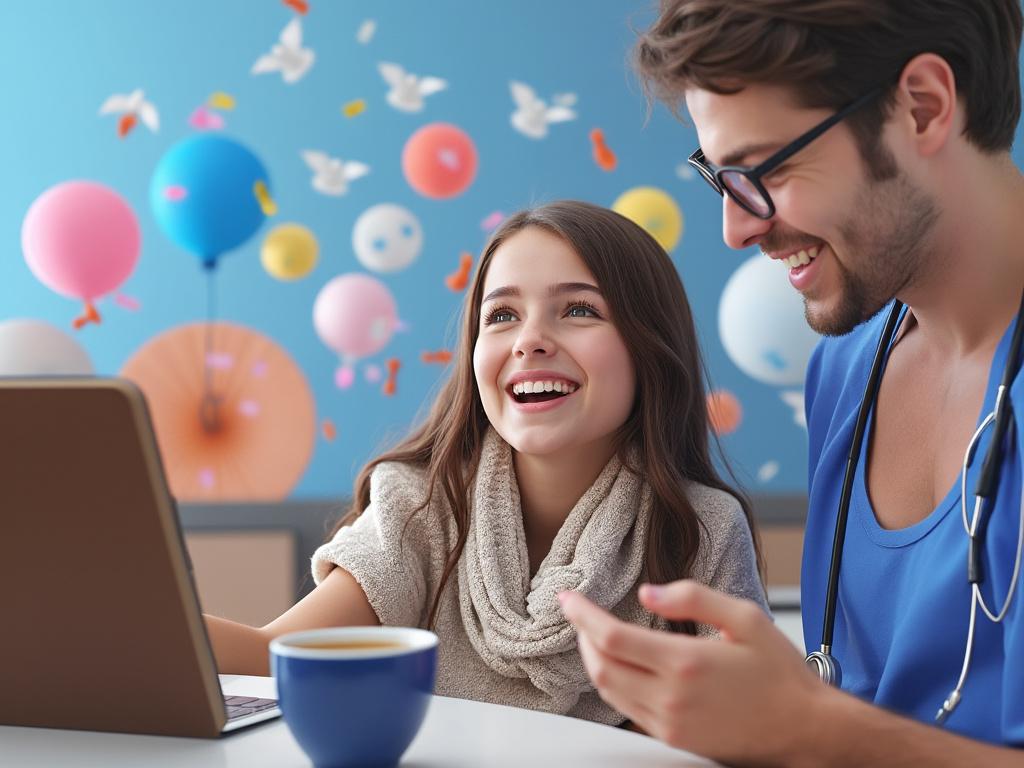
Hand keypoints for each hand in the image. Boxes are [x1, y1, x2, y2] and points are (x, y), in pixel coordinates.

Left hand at [559, 581, 824, 765]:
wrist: (804, 728)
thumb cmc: (779, 671)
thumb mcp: (745, 617)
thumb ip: (692, 598)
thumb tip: (647, 593)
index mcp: (686, 662)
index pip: (611, 638)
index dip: (582, 616)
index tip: (567, 598)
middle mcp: (671, 698)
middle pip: (600, 667)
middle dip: (581, 637)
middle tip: (578, 613)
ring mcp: (670, 724)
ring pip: (609, 691)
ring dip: (593, 660)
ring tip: (593, 634)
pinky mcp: (674, 740)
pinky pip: (627, 710)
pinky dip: (612, 683)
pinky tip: (618, 664)